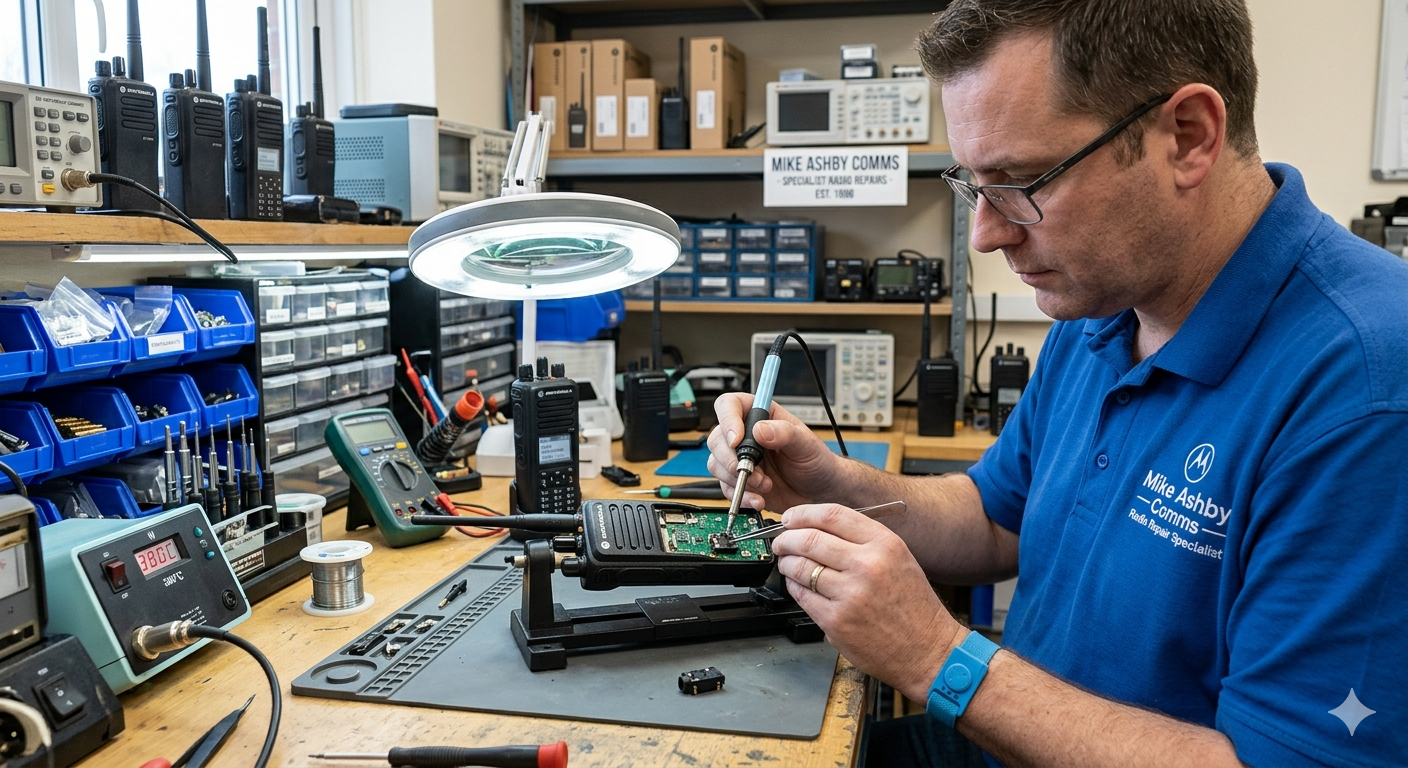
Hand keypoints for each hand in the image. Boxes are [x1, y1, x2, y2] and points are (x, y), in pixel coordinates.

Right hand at [706, 393, 845, 510]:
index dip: (728, 420)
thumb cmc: (817, 462)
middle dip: (732, 459)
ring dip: (737, 478)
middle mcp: (746, 435)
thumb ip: (785, 434)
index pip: (730, 405)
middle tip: (752, 471)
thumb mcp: (807, 444)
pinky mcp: (740, 481)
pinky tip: (758, 499)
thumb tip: (761, 430)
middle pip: (717, 438)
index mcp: (761, 415)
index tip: (736, 440)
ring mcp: (741, 459)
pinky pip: (725, 487)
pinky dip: (740, 495)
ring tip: (764, 485)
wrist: (821, 493)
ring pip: (716, 464)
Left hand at [772, 503, 965, 701]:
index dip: (803, 513)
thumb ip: (863, 540)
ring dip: (786, 563)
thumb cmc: (914, 607)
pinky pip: (802, 596)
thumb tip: (819, 528)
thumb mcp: (899, 558)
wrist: (928, 651)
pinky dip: (793, 587)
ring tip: (787, 563)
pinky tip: (797, 585)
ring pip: (800, 567)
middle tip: (781, 542)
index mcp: (884, 544)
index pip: (832, 514)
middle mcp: (867, 565)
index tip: (791, 517)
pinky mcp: (836, 621)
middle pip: (809, 538)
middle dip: (786, 539)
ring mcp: (849, 594)